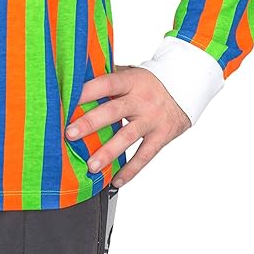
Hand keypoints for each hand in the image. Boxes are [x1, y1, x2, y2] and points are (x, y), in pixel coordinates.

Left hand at [65, 64, 191, 188]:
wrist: (185, 87)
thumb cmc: (148, 82)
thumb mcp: (131, 73)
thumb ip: (109, 78)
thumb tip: (77, 80)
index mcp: (131, 81)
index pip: (106, 84)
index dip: (87, 91)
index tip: (68, 100)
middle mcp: (141, 100)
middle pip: (113, 111)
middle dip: (91, 123)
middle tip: (71, 134)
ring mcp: (152, 119)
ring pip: (128, 137)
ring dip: (108, 152)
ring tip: (91, 166)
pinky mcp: (162, 136)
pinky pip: (145, 155)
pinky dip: (131, 170)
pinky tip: (116, 180)